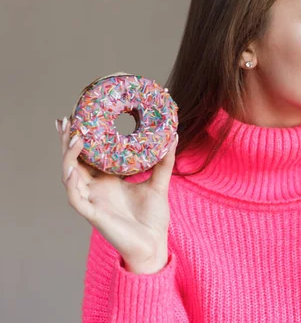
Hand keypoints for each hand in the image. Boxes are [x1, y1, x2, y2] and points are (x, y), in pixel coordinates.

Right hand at [56, 116, 177, 273]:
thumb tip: (173, 135)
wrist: (155, 245)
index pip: (89, 155)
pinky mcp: (93, 215)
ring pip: (69, 176)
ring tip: (73, 137)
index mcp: (108, 181)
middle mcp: (96, 189)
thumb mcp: (159, 183)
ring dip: (68, 157)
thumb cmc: (153, 219)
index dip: (82, 137)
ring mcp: (93, 201)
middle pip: (74, 161)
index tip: (80, 115)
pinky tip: (73, 169)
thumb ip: (164, 161)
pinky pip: (76, 198)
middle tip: (66, 119)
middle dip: (67, 141)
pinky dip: (72, 183)